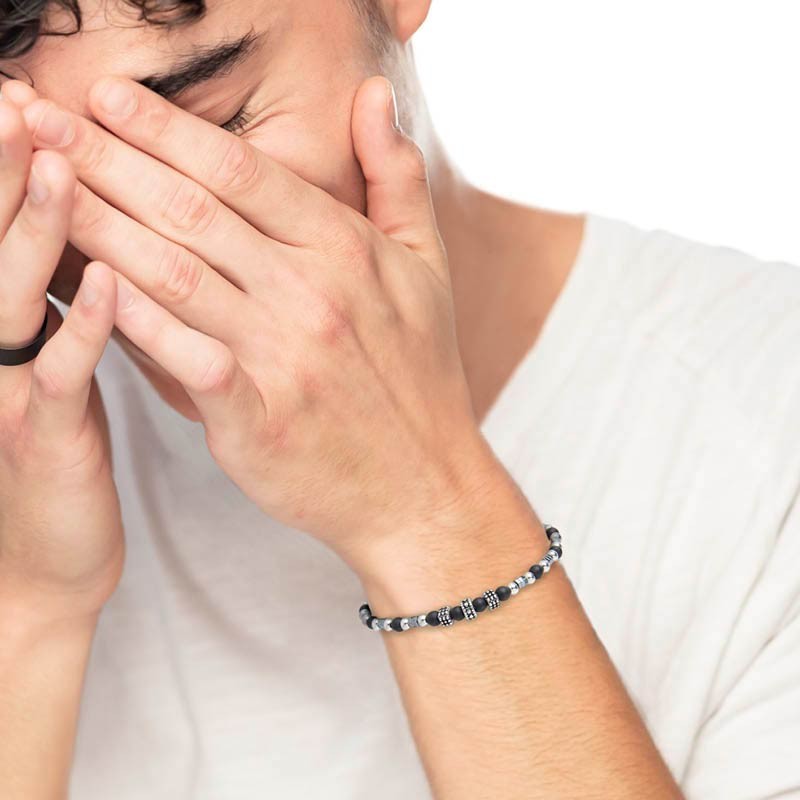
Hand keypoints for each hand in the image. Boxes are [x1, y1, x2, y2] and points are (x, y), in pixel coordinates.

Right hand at [0, 86, 123, 624]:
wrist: (43, 560)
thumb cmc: (60, 449)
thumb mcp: (54, 367)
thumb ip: (61, 304)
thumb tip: (93, 239)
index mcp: (4, 326)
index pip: (3, 231)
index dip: (9, 167)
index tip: (30, 101)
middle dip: (7, 172)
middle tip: (23, 101)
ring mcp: (10, 391)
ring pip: (17, 296)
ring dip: (36, 229)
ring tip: (61, 164)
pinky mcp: (44, 437)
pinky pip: (65, 374)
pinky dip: (86, 325)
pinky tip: (112, 281)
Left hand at [22, 76, 501, 576]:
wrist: (423, 483)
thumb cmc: (420, 375)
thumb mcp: (428, 266)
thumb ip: (396, 176)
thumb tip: (375, 93)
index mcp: (347, 249)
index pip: (239, 170)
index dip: (164, 128)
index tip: (106, 97)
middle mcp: (313, 294)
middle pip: (191, 210)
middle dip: (105, 158)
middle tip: (40, 118)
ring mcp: (286, 358)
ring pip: (174, 274)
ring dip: (97, 225)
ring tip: (39, 187)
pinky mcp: (260, 421)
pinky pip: (187, 361)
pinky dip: (135, 324)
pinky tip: (90, 289)